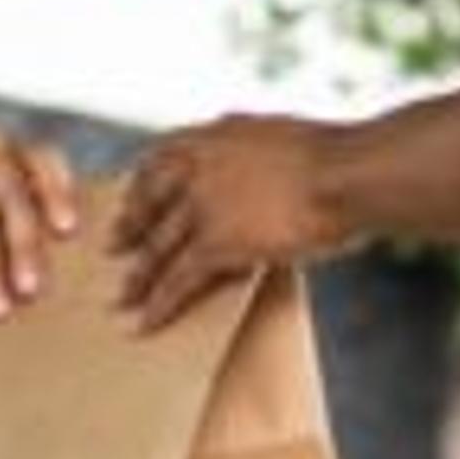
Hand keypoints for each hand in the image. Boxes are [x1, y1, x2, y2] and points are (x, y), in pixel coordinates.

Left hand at [111, 115, 347, 331]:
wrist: (347, 175)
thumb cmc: (340, 158)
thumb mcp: (285, 139)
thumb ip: (258, 151)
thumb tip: (266, 166)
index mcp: (216, 135)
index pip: (162, 155)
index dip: (144, 180)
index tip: (133, 195)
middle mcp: (198, 166)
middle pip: (150, 200)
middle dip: (129, 226)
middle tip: (112, 246)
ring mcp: (202, 205)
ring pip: (157, 246)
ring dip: (137, 276)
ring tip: (121, 298)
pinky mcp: (214, 243)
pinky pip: (176, 279)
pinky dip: (158, 304)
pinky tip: (145, 323)